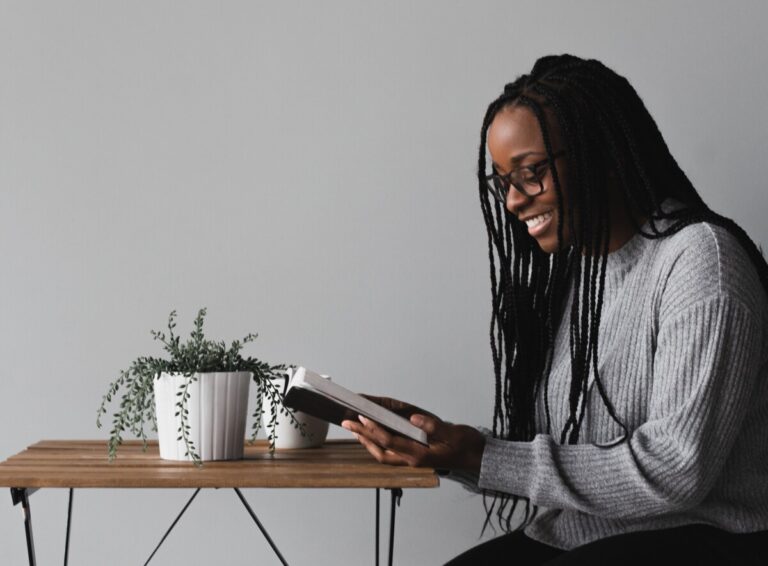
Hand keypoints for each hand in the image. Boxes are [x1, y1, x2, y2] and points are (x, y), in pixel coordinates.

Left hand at [342, 398, 484, 473]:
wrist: (477, 458)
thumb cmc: (466, 445)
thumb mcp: (454, 433)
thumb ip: (433, 426)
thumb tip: (415, 418)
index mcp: (420, 455)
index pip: (390, 441)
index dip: (374, 429)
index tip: (362, 416)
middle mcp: (413, 460)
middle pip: (380, 450)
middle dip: (363, 435)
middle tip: (347, 422)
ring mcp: (412, 460)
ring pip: (383, 454)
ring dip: (367, 441)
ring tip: (354, 428)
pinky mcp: (414, 457)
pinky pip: (390, 453)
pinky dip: (378, 444)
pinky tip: (373, 434)